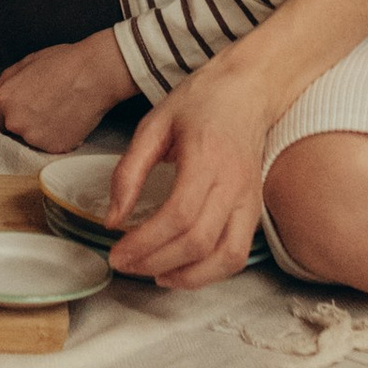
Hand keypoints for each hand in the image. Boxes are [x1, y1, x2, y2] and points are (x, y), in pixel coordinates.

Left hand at [0, 29, 131, 153]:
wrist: (95, 73)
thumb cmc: (64, 63)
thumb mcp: (26, 63)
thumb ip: (5, 83)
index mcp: (3, 100)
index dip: (5, 118)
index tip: (18, 116)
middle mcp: (15, 122)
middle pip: (12, 133)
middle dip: (24, 124)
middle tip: (45, 108)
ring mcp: (34, 138)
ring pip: (33, 140)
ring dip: (42, 132)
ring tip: (60, 111)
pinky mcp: (55, 148)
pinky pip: (52, 145)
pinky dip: (59, 137)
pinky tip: (70, 120)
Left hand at [108, 55, 276, 287]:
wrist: (248, 89)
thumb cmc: (201, 102)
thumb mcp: (153, 124)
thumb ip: (129, 172)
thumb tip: (113, 220)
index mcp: (207, 158)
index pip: (178, 216)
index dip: (144, 243)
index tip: (117, 252)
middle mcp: (233, 183)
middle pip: (198, 242)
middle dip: (156, 263)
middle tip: (126, 264)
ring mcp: (249, 199)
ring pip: (226, 257)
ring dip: (188, 278)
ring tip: (155, 275)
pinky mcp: (255, 209)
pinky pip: (238, 254)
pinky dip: (212, 272)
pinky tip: (184, 270)